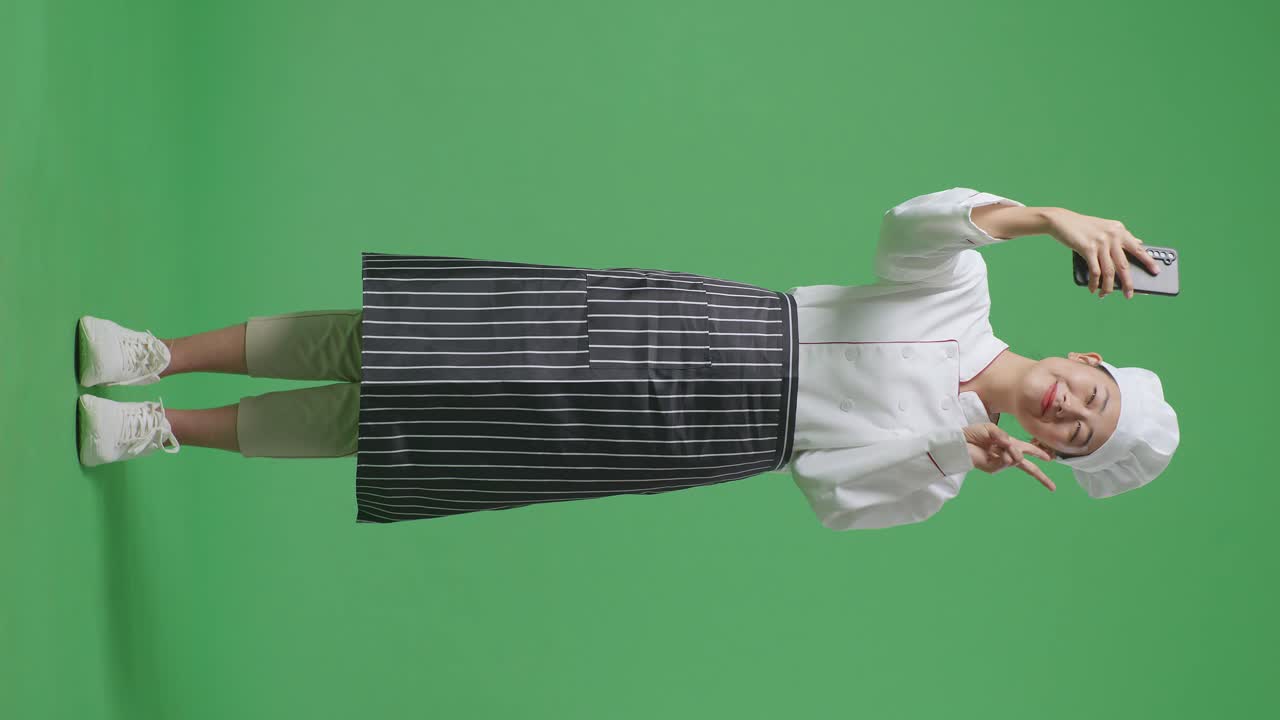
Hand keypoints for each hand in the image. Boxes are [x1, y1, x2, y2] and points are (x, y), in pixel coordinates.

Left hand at [962, 422, 1055, 490]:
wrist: (958, 441)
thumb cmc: (972, 433)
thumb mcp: (991, 429)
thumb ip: (1005, 438)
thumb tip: (1014, 450)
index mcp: (1008, 444)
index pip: (1027, 449)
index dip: (1038, 453)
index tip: (1050, 459)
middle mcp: (1006, 454)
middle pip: (1027, 467)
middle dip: (1040, 476)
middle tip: (1053, 487)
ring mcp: (1000, 463)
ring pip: (1017, 461)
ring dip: (1011, 451)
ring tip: (997, 446)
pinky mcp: (993, 469)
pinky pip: (1006, 463)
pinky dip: (1004, 456)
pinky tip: (995, 452)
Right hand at [1046, 208, 1162, 298]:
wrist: (1062, 220)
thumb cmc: (1083, 226)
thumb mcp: (1106, 227)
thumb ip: (1122, 236)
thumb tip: (1139, 243)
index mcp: (1119, 231)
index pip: (1138, 249)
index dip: (1148, 261)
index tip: (1156, 271)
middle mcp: (1113, 236)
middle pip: (1124, 265)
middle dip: (1128, 283)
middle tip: (1130, 294)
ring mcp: (1100, 242)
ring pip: (1109, 271)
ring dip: (1108, 287)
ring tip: (1106, 295)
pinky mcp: (1087, 248)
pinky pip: (1095, 271)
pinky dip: (1095, 283)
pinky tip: (1093, 288)